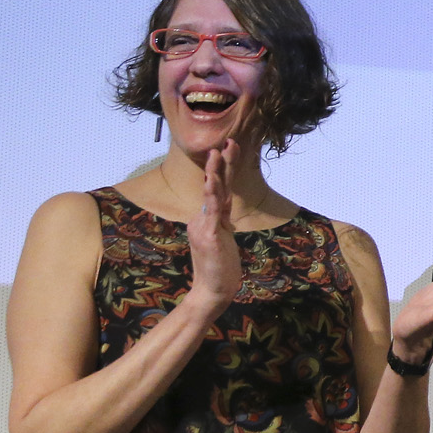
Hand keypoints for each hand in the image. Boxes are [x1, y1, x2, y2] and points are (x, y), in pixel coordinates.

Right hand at [186, 141, 242, 314]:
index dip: (224, 169)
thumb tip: (222, 205)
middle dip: (222, 163)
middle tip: (229, 141)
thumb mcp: (222, 238)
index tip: (230, 149)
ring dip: (216, 172)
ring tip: (219, 152)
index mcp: (207, 218)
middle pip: (215, 186)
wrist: (213, 290)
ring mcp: (203, 225)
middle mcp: (202, 218)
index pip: (218, 189)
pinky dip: (212, 194)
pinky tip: (212, 180)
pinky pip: (212, 211)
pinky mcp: (208, 235)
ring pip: (212, 194)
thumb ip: (221, 220)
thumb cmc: (220, 268)